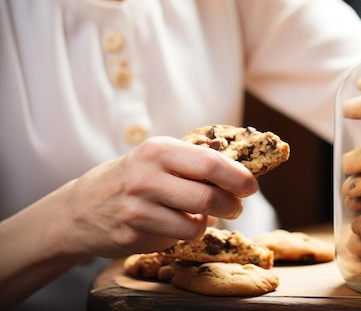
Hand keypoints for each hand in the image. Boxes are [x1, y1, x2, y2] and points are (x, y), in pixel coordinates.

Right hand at [61, 136, 258, 257]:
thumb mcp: (157, 157)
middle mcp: (147, 177)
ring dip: (207, 224)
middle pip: (208, 198)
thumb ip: (193, 162)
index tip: (251, 186)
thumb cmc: (131, 177)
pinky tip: (172, 225)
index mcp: (159, 150)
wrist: (80, 208)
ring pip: (196, 225)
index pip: (211, 164)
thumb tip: (240, 171)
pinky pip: (176, 239)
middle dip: (232, 206)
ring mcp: (138, 209)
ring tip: (201, 216)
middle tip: (236, 207)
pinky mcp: (133, 236)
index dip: (238, 177)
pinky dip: (183, 234)